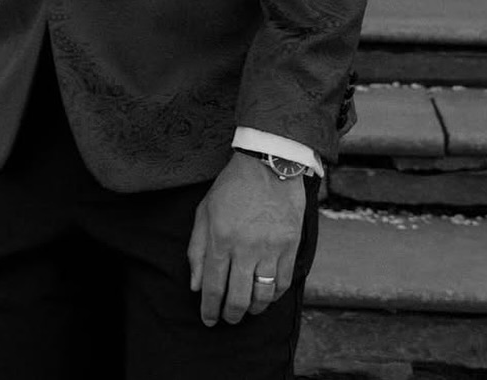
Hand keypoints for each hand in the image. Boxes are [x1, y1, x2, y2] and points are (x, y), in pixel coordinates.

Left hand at [187, 152, 306, 326]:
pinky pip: (283, 283)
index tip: (208, 319)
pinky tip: (266, 296)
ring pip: (263, 296)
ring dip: (253, 309)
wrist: (268, 166)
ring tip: (247, 310)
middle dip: (231, 315)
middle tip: (227, 319)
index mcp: (221, 238)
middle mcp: (246, 248)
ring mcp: (270, 249)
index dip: (209, 308)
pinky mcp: (290, 247)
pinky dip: (274, 296)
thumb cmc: (232, 187)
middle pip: (238, 297)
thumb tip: (196, 285)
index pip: (213, 286)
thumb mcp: (205, 211)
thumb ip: (197, 249)